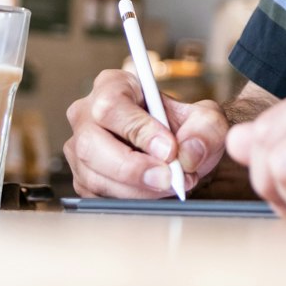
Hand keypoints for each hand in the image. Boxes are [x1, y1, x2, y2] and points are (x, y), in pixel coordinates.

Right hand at [63, 68, 228, 197]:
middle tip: (168, 179)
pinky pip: (98, 196)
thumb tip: (188, 152)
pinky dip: (129, 200)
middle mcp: (87, 115)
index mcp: (112, 86)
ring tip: (170, 186)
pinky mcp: (83, 179)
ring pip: (93, 176)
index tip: (168, 149)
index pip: (111, 106)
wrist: (181, 152)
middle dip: (132, 168)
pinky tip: (154, 193)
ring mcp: (79, 149)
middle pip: (90, 144)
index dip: (139, 130)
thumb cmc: (185, 128)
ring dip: (135, 189)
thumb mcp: (206, 119)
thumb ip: (206, 129)